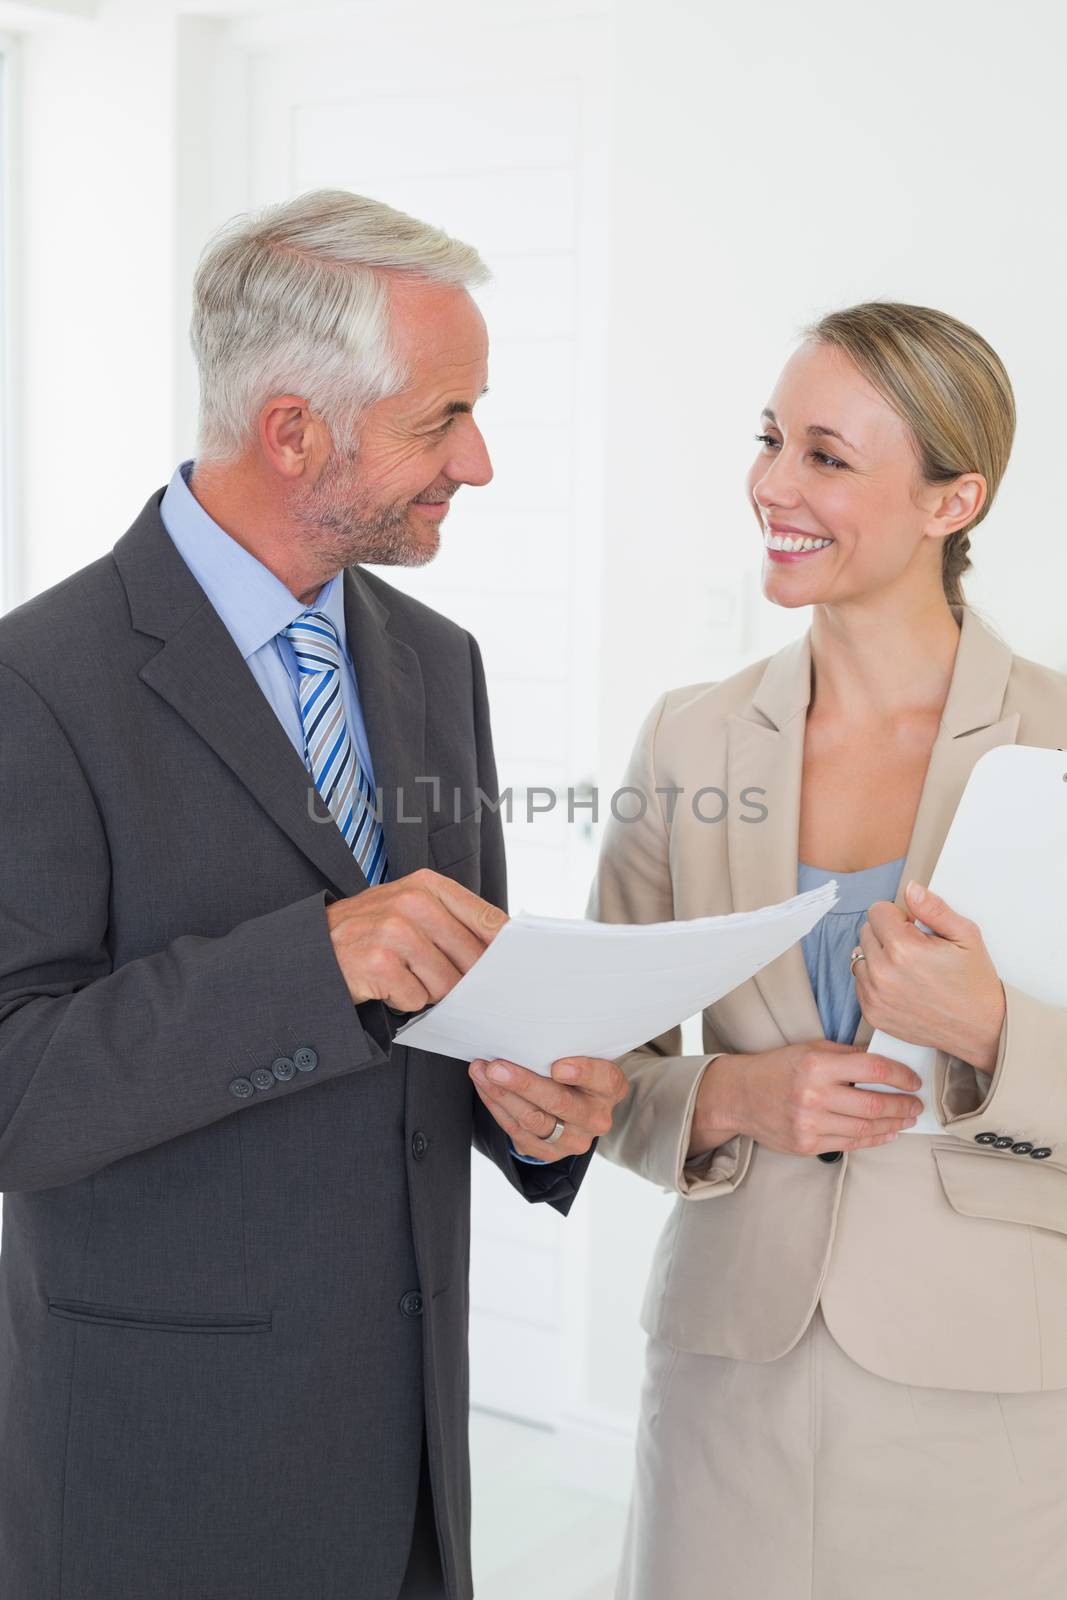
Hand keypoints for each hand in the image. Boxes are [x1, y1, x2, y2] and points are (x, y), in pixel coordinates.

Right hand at [325, 868, 505, 1008]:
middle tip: (432, 975)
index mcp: (427, 885)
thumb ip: (453, 921)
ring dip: (427, 991)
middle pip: (471, 958)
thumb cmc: (369, 932)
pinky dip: (403, 1002)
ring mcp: (395, 931)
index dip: (504, 948)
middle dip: (460, 978)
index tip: (515, 966)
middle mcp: (413, 902)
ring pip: (446, 984)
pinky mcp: (378, 963)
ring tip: (402, 975)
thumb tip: (504, 949)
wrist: (310, 948)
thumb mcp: (410, 909)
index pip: (487, 917)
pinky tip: (384, 985)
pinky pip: (416, 999)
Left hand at [469, 1055, 628, 1162]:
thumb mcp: (582, 1057)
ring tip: (481, 1072)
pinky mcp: (548, 1152)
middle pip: (560, 1103)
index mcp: (610, 1088)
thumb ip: (565, 1049)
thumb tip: (525, 1033)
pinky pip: (516, 1131)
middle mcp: (596, 1117)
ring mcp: (573, 1140)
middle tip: (496, 1068)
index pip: (603, 1079)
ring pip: (533, 1119)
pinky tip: (484, 1087)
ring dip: (501, 1095)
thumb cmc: (575, 1073)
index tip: (557, 1066)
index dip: (582, 1072)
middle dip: (524, 1084)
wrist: (573, 1110)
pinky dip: (496, 1106)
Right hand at [689, 1041, 924, 1158]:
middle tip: (917, 1105)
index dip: (900, 1076)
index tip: (913, 1081)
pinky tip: (886, 1133)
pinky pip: (850, 1144)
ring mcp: (809, 1123)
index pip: (872, 1069)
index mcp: (816, 1064)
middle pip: (873, 1104)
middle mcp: (813, 1095)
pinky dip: (873, 1139)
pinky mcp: (807, 1144)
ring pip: (865, 1128)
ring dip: (893, 1125)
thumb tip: (885, 1061)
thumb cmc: (777, 1068)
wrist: (739, 1096)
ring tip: (906, 1119)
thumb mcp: (810, 1049)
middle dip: (903, 1105)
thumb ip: (847, 1055)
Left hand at [856, 881, 1005, 1069]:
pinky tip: (902, 985)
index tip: (916, 929)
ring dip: (878, 957)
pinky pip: (860, 983)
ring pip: (860, 957)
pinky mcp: (872, 1013)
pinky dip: (875, 980)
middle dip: (887, 934)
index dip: (899, 916)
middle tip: (916, 950)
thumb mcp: (965, 936)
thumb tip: (911, 889)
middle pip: (866, 931)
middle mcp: (882, 973)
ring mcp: (874, 996)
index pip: (877, 911)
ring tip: (908, 968)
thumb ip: (934, 908)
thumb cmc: (974, 983)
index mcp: (903, 948)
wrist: (980, 1029)